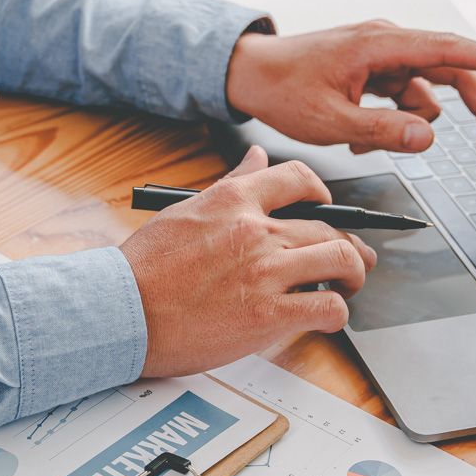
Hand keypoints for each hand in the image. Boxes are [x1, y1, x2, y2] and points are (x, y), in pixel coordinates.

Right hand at [120, 146, 375, 376]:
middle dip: (347, 244)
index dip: (324, 194)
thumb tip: (256, 158)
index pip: (299, 178)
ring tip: (348, 286)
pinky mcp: (268, 315)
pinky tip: (326, 317)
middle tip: (350, 259)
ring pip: (341, 260)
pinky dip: (337, 313)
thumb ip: (230, 185)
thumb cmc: (144, 270)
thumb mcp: (185, 211)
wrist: (121, 312)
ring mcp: (265, 272)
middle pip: (329, 226)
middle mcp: (255, 230)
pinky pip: (328, 308)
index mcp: (233, 201)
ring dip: (353, 274)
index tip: (327, 209)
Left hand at [225, 22, 475, 154]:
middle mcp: (389, 43)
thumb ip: (382, 131)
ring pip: (424, 95)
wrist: (250, 75)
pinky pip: (401, 100)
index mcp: (381, 44)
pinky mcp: (376, 71)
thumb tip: (430, 135)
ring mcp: (383, 57)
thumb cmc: (282, 89)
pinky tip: (356, 136)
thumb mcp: (331, 121)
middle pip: (452, 74)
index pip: (450, 50)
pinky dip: (389, 123)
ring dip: (407, 126)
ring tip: (363, 142)